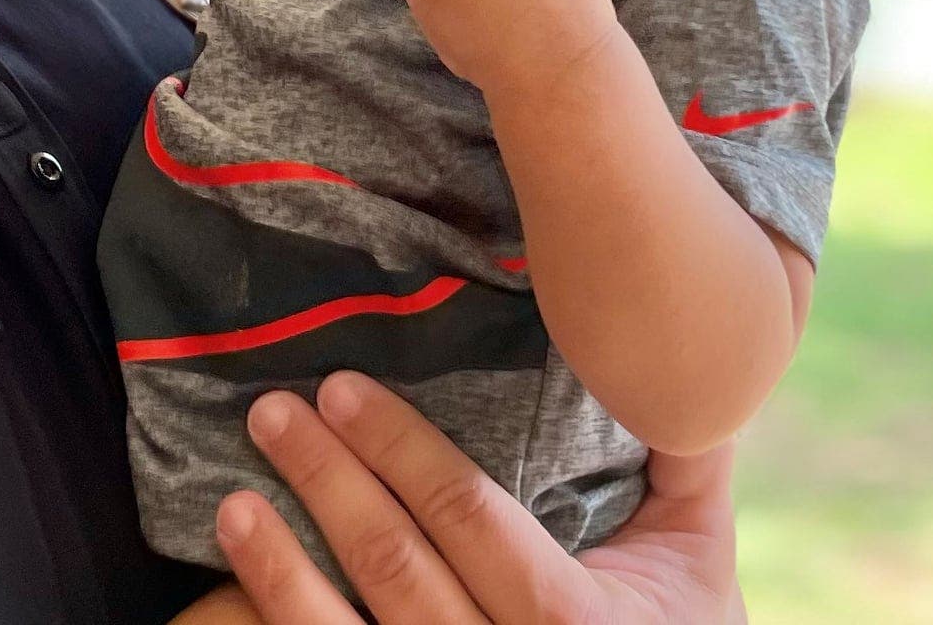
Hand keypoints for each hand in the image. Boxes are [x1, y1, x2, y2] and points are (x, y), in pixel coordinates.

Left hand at [209, 373, 742, 623]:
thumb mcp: (696, 564)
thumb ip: (684, 457)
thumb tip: (674, 337)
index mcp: (583, 623)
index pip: (474, 522)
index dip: (402, 453)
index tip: (341, 389)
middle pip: (400, 571)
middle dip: (330, 483)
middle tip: (273, 411)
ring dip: (281, 571)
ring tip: (236, 502)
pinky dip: (282, 622)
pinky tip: (238, 590)